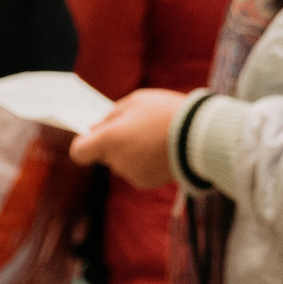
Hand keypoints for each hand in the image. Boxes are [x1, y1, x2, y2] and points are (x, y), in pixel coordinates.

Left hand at [68, 88, 188, 188]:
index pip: (79, 151)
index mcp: (109, 139)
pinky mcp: (147, 182)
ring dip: (132, 153)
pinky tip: (163, 151)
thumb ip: (111, 116)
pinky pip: (138, 172)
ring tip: (156, 138)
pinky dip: (146, 163)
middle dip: (115, 144)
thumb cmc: (167, 112)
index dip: (85, 143)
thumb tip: (95, 129)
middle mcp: (117, 160)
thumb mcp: (136, 101)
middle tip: (139, 128)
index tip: (96, 135)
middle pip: (104, 155)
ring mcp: (132, 174)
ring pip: (123, 163)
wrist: (202, 135)